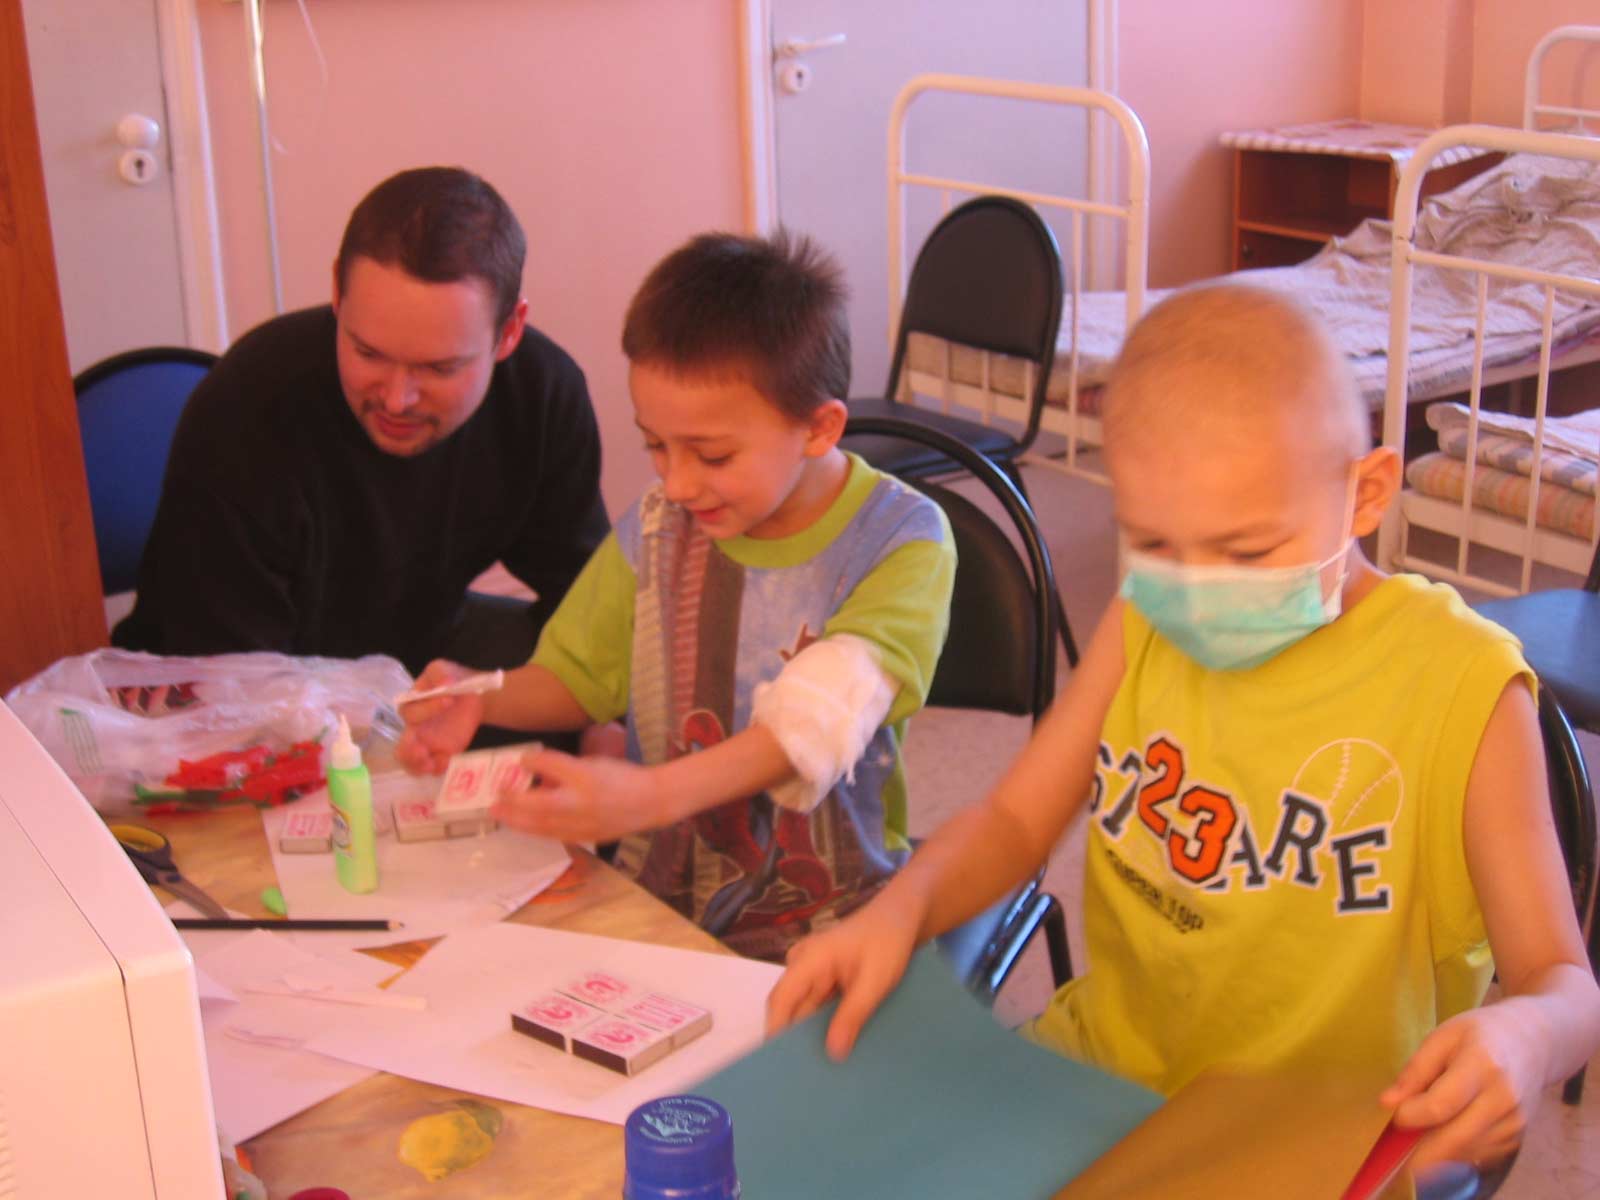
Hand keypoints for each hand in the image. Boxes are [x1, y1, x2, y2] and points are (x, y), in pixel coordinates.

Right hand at [395, 660, 484, 774]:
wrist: (475, 696)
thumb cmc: (453, 681)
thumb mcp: (444, 669)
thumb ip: (439, 673)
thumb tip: (444, 683)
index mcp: (411, 707)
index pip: (410, 712)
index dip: (427, 708)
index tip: (448, 700)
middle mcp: (415, 729)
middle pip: (401, 747)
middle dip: (408, 752)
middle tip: (421, 750)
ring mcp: (427, 744)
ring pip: (412, 762)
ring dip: (418, 766)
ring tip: (430, 764)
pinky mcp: (442, 752)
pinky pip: (434, 766)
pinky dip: (438, 768)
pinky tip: (447, 762)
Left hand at [491, 747, 667, 842]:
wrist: (651, 802)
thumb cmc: (622, 777)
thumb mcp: (593, 763)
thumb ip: (564, 770)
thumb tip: (536, 774)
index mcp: (585, 776)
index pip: (550, 765)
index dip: (531, 761)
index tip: (520, 760)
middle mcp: (580, 801)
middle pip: (537, 804)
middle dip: (512, 802)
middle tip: (494, 798)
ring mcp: (582, 823)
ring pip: (540, 825)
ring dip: (516, 820)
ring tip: (500, 815)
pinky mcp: (584, 837)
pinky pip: (553, 835)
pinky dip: (535, 830)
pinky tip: (524, 826)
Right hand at [764, 891, 920, 1060]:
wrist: (901, 916)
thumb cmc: (888, 941)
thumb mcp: (874, 981)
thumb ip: (853, 1015)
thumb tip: (833, 1052)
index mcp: (808, 959)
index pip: (780, 1000)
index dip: (776, 1032)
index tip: (779, 1065)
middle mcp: (802, 965)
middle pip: (791, 1008)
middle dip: (797, 1039)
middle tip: (808, 1077)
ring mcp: (812, 971)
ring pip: (805, 1010)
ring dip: (813, 1033)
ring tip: (822, 1067)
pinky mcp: (824, 978)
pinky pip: (817, 1005)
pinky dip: (825, 1023)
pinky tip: (836, 1045)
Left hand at [1382, 1001, 1549, 1172]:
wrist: (1534, 1043)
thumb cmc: (1481, 1034)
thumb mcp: (1443, 1037)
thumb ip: (1416, 1070)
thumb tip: (1388, 1103)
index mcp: (1482, 1065)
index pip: (1442, 1105)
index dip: (1411, 1115)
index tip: (1393, 1114)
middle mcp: (1503, 1100)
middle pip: (1454, 1138)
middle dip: (1418, 1149)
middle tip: (1395, 1143)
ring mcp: (1514, 1124)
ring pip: (1465, 1152)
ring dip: (1435, 1153)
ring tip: (1417, 1136)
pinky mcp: (1517, 1139)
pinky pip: (1478, 1157)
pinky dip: (1455, 1153)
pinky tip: (1442, 1137)